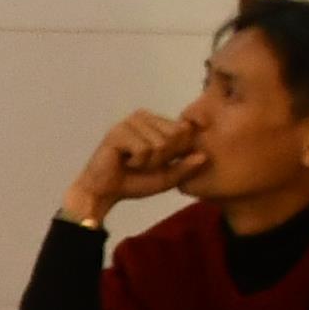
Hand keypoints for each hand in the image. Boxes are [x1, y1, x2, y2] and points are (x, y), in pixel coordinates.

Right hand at [63, 108, 197, 227]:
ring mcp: (130, 122)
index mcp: (157, 122)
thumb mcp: (168, 177)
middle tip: (144, 164)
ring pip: (160, 144)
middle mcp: (144, 116)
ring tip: (133, 163)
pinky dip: (138, 163)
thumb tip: (204, 156)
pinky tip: (124, 162)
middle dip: (164, 157)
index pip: (184, 130)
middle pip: (175, 135)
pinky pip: (144, 150)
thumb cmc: (135, 182)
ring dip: (149, 162)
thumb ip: (186, 167)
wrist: (104, 193)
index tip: (160, 162)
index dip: (177, 152)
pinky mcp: (118, 132)